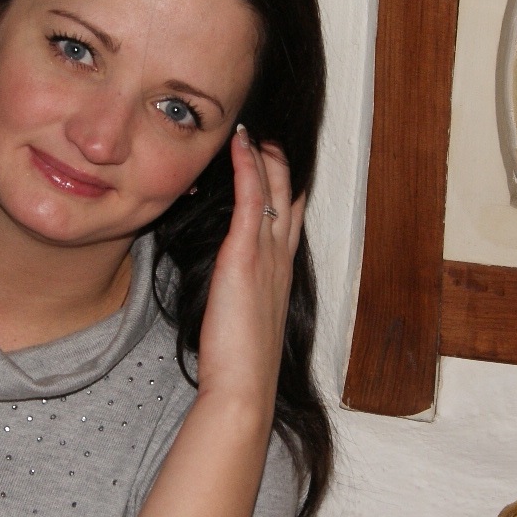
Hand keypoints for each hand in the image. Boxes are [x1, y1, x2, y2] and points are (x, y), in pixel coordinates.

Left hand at [193, 126, 303, 410]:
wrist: (243, 387)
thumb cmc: (238, 365)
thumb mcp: (241, 323)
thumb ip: (238, 299)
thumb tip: (227, 292)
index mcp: (280, 277)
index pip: (287, 222)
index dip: (284, 192)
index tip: (273, 168)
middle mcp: (281, 260)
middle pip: (289, 198)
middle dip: (281, 165)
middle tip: (269, 137)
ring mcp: (267, 255)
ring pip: (274, 191)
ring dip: (265, 156)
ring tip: (253, 130)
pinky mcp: (247, 254)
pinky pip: (252, 198)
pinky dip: (249, 166)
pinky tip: (242, 143)